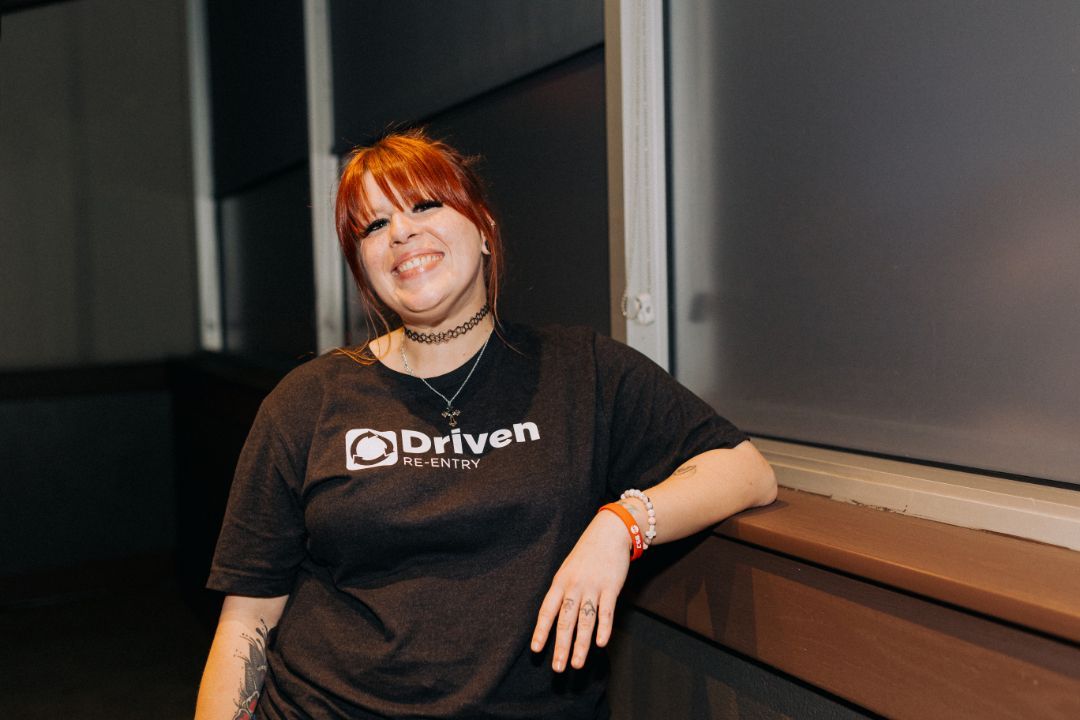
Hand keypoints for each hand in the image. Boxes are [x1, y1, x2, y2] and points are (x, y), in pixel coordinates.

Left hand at [531, 510, 630, 671]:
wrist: (609, 532)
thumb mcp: (568, 570)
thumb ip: (563, 592)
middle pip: (566, 620)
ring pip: (585, 620)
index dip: (541, 631)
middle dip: (561, 646)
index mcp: (560, 582)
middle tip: (558, 667)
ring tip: (577, 664)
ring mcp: (593, 587)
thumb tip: (554, 618)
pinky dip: (604, 628)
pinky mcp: (611, 587)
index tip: (536, 650)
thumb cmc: (586, 554)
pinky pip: (607, 612)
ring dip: (581, 644)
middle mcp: (574, 586)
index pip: (547, 610)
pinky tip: (601, 644)